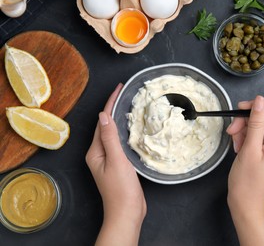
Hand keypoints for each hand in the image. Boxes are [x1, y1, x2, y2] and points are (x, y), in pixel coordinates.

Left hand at [86, 83, 145, 245]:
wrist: (127, 212)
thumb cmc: (121, 189)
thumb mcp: (116, 160)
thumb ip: (110, 138)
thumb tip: (103, 115)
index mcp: (95, 151)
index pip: (102, 121)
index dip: (110, 103)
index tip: (118, 88)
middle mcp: (99, 153)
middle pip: (105, 125)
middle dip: (113, 107)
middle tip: (124, 92)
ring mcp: (108, 159)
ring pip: (113, 133)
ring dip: (119, 118)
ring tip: (127, 104)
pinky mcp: (118, 165)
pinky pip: (119, 143)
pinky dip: (125, 132)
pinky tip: (132, 129)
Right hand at [226, 96, 263, 245]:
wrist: (246, 206)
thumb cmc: (248, 184)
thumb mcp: (249, 149)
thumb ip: (255, 122)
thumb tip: (260, 101)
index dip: (261, 107)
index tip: (242, 108)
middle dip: (248, 121)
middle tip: (232, 128)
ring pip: (261, 127)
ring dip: (245, 130)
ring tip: (235, 142)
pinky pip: (259, 137)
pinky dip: (247, 138)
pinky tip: (239, 147)